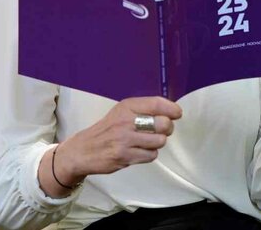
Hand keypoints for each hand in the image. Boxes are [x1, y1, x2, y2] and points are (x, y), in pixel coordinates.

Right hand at [39, 96, 181, 195]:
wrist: (83, 150)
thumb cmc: (107, 129)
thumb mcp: (121, 112)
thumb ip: (143, 110)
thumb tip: (171, 111)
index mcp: (126, 106)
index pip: (156, 104)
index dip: (172, 109)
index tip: (177, 113)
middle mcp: (126, 121)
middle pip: (163, 124)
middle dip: (167, 128)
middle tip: (162, 130)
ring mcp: (125, 140)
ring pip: (159, 141)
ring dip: (158, 143)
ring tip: (148, 142)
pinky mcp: (124, 156)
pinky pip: (151, 156)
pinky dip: (149, 154)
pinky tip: (140, 151)